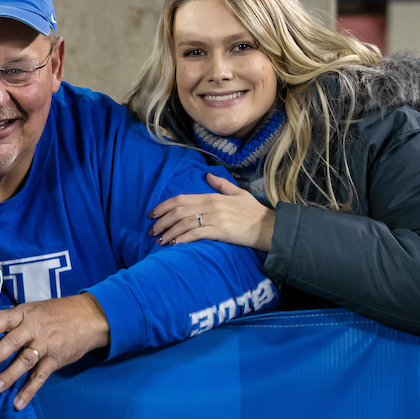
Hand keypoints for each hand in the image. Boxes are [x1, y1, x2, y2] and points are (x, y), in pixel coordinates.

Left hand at [0, 293, 110, 409]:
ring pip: (26, 361)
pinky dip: (29, 391)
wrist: (90, 318)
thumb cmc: (54, 313)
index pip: (4, 318)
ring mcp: (45, 345)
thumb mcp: (32, 309)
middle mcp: (34, 329)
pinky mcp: (55, 360)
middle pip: (13, 341)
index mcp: (24, 314)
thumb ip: (11, 318)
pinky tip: (18, 403)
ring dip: (10, 375)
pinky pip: (40, 377)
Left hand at [148, 173, 274, 250]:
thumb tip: (207, 174)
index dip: (163, 206)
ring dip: (169, 232)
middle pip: (178, 211)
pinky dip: (182, 238)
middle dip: (161, 221)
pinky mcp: (220, 231)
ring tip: (158, 240)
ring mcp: (215, 218)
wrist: (268, 226)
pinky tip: (174, 244)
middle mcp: (211, 205)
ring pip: (184, 223)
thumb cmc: (253, 211)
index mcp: (212, 196)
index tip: (152, 214)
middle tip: (151, 230)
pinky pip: (196, 234)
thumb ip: (221, 184)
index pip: (181, 199)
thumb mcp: (238, 193)